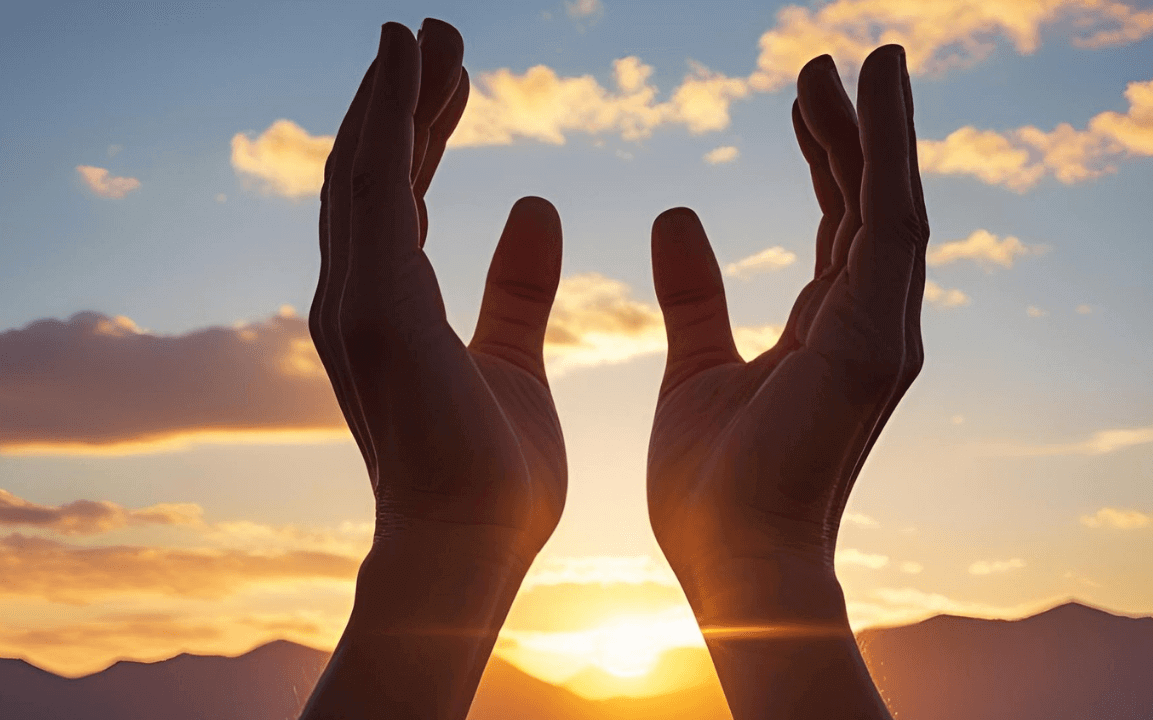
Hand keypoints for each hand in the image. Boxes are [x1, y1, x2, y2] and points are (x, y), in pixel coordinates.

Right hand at [302, 20, 565, 719]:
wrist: (472, 552)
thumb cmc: (494, 479)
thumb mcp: (515, 362)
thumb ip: (518, 289)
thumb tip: (536, 205)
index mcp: (392, 310)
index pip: (399, 199)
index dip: (421, 133)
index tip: (454, 81)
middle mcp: (355, 295)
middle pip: (373, 170)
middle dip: (403, 100)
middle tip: (440, 34)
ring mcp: (353, 299)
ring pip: (363, 165)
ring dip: (392, 94)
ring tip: (428, 32)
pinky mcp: (373, 305)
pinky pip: (374, 182)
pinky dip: (387, 115)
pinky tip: (410, 63)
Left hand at [647, 46, 925, 718]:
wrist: (733, 565)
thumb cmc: (715, 491)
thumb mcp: (697, 370)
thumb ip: (695, 294)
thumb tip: (676, 214)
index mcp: (828, 334)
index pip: (836, 228)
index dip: (825, 160)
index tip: (800, 100)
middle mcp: (868, 326)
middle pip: (866, 206)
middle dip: (851, 132)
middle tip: (824, 64)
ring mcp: (880, 332)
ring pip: (890, 203)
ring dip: (879, 130)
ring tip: (864, 60)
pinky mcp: (873, 338)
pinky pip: (887, 221)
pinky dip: (886, 152)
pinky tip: (875, 91)